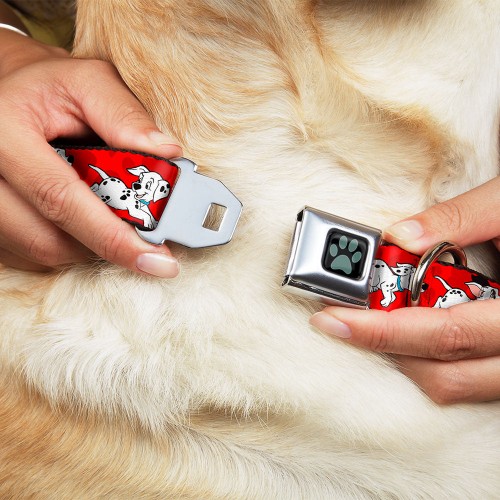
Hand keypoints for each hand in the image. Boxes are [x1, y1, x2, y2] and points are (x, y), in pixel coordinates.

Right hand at [0, 30, 181, 276]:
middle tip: (145, 240)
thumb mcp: (88, 82)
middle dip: (106, 245)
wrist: (6, 94)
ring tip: (109, 217)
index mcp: (3, 132)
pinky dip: (67, 244)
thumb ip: (125, 115)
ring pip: (41, 252)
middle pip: (48, 239)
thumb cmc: (49, 87)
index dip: (112, 236)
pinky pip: (30, 254)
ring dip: (87, 245)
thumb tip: (167, 153)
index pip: (60, 198)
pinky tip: (81, 220)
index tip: (158, 261)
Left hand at [310, 177, 499, 403]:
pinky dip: (432, 359)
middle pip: (445, 374)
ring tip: (373, 322)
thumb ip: (461, 217)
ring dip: (407, 357)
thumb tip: (400, 235)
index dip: (382, 330)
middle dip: (384, 347)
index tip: (333, 319)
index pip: (445, 332)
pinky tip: (412, 328)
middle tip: (342, 319)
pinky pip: (469, 380)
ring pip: (456, 386)